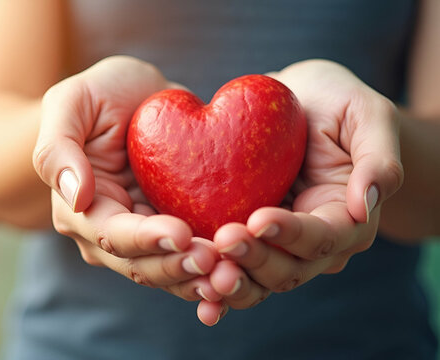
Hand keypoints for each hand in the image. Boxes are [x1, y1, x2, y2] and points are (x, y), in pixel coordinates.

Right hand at [33, 56, 219, 300]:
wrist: (137, 97)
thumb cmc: (98, 95)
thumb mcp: (71, 102)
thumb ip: (58, 148)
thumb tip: (77, 197)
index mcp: (79, 211)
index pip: (111, 235)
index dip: (145, 240)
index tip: (181, 234)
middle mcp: (107, 237)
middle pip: (142, 266)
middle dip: (178, 267)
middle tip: (216, 259)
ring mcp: (145, 241)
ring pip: (171, 274)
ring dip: (200, 279)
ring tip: (233, 273)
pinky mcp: (180, 235)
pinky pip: (195, 262)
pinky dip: (217, 272)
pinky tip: (242, 272)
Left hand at [200, 59, 404, 320]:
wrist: (295, 103)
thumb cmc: (336, 102)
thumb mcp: (366, 115)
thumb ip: (378, 158)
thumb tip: (368, 204)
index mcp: (347, 219)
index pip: (323, 239)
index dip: (291, 234)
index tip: (258, 219)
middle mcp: (313, 244)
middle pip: (287, 270)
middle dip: (255, 260)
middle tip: (222, 242)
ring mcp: (276, 247)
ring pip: (256, 280)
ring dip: (229, 279)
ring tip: (201, 263)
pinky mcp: (243, 240)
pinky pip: (228, 268)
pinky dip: (210, 280)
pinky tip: (190, 283)